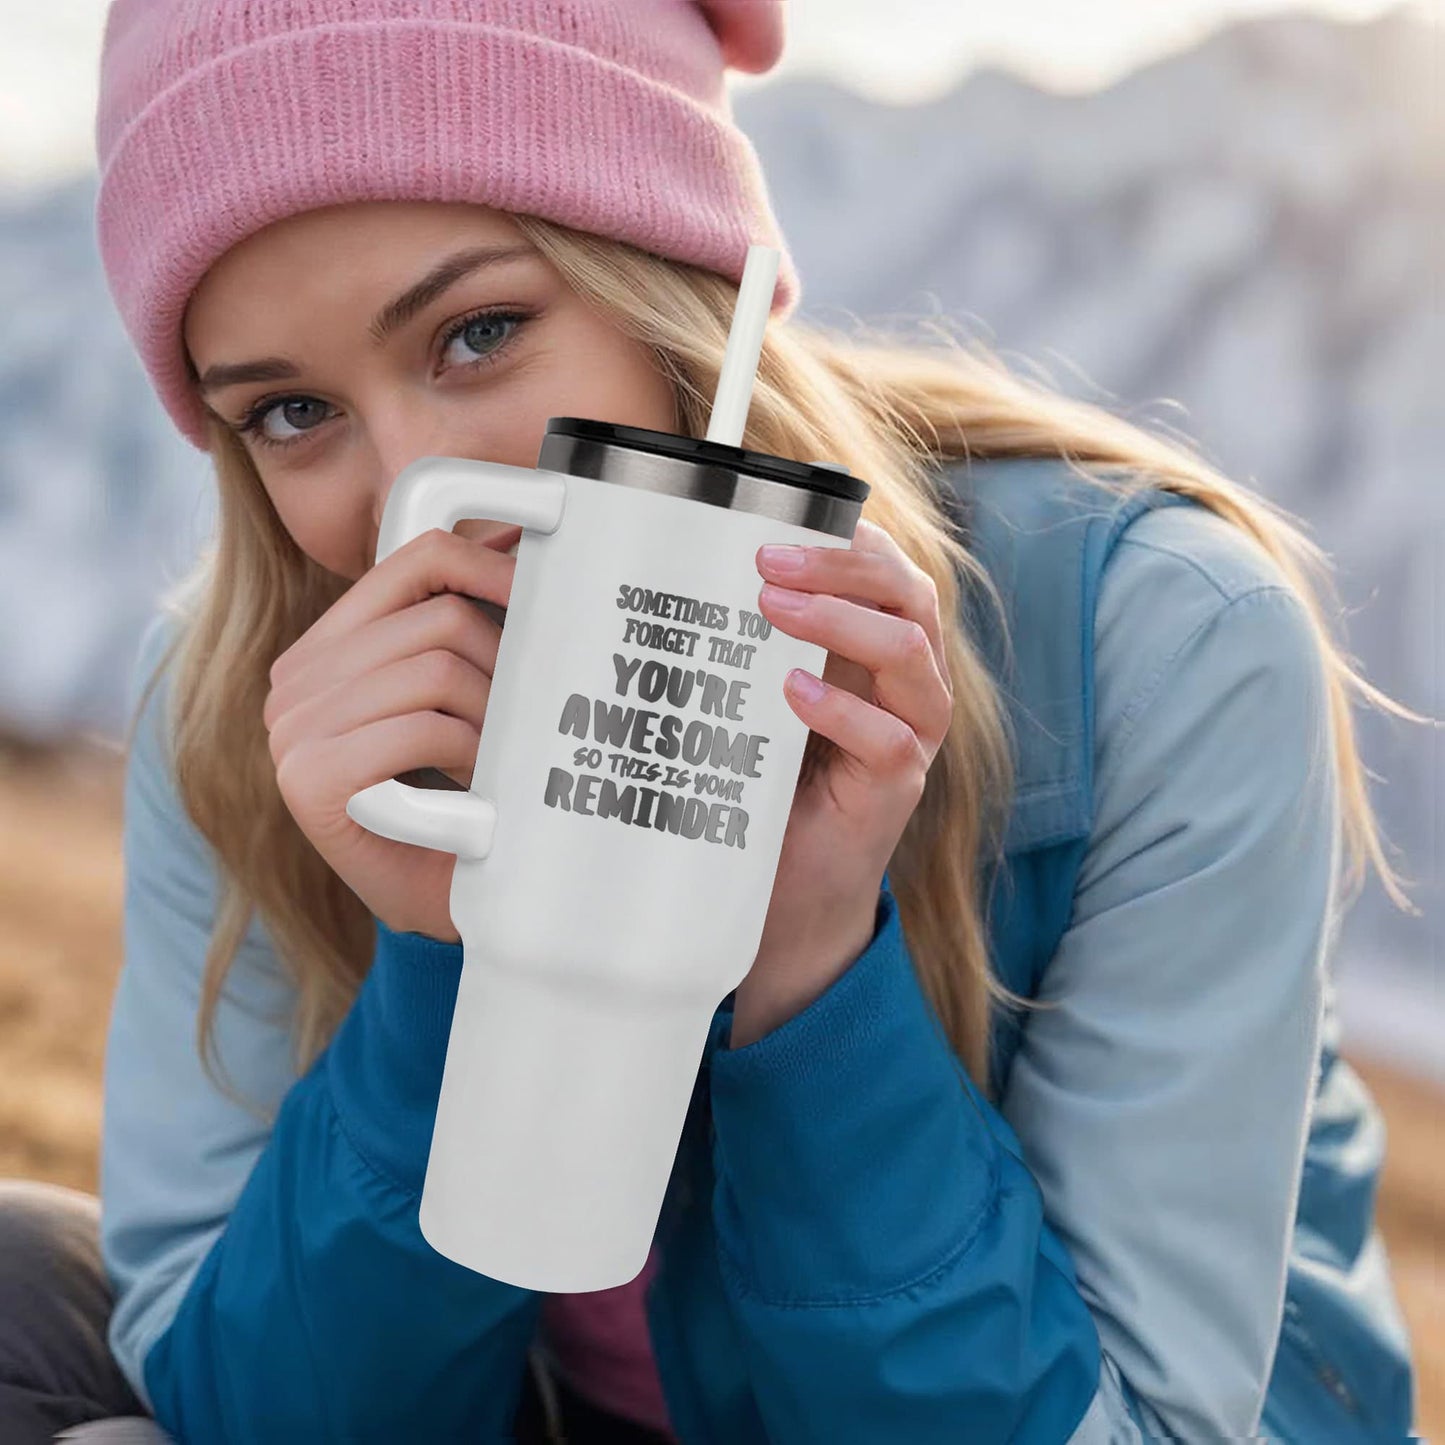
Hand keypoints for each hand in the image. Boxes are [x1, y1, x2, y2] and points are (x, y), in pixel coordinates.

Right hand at [262, 525, 520, 943]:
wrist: (437, 898)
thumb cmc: (456, 797)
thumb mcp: (453, 699)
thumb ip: (459, 630)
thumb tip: (521, 541)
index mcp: (324, 649)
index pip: (411, 562)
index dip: (485, 565)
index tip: (538, 592)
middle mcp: (295, 681)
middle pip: (438, 619)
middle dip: (500, 671)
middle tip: (517, 724)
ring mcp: (292, 729)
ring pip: (437, 671)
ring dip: (490, 720)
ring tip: (494, 760)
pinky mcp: (309, 777)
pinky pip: (423, 727)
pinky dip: (470, 756)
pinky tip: (474, 791)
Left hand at [731, 518, 954, 1046]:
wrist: (781, 891)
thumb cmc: (763, 783)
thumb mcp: (750, 698)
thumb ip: (741, 645)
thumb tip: (675, 574)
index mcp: (877, 649)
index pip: (885, 570)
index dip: (845, 536)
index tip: (775, 520)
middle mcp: (907, 684)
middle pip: (909, 596)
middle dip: (842, 564)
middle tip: (767, 558)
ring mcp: (910, 736)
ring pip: (909, 655)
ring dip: (842, 620)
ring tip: (775, 607)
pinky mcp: (896, 790)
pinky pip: (889, 739)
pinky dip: (841, 710)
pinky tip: (792, 693)